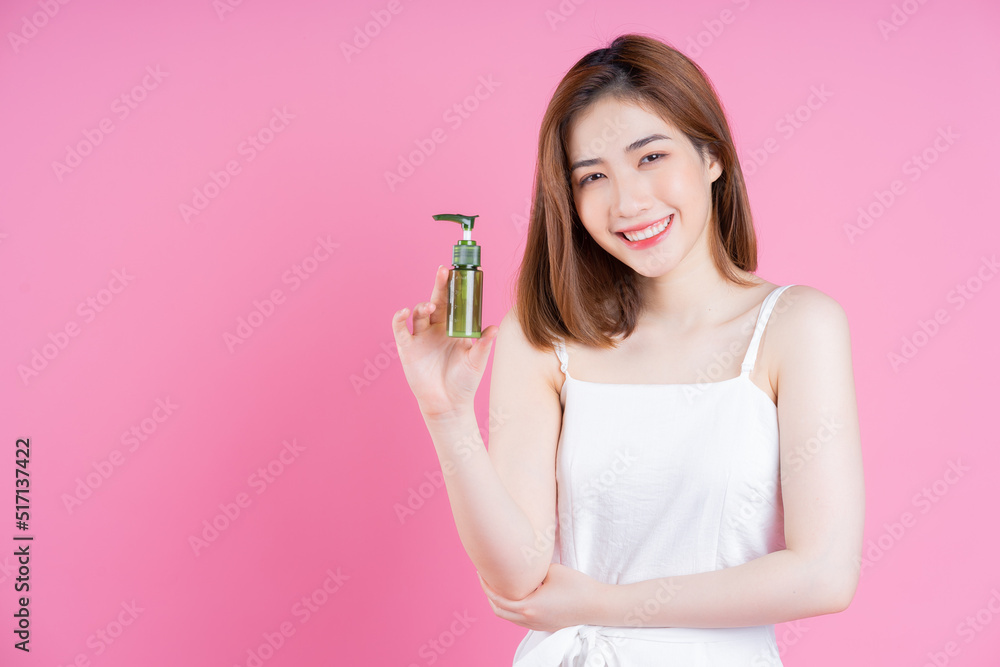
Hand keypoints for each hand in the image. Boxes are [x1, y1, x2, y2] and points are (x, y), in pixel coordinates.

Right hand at [391, 265, 498, 418]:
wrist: (449, 405)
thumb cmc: (464, 383)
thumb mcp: (476, 362)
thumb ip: (484, 345)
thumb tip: (495, 328)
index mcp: (453, 328)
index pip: (452, 303)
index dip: (453, 288)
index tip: (458, 273)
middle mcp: (436, 329)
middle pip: (435, 301)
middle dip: (438, 286)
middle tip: (443, 271)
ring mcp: (421, 338)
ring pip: (419, 313)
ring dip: (422, 306)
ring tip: (429, 307)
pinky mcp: (408, 349)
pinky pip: (401, 330)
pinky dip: (400, 319)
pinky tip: (404, 313)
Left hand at [477, 563, 606, 631]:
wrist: (597, 605)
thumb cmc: (577, 586)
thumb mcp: (551, 570)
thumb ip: (531, 570)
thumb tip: (519, 565)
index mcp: (528, 606)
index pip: (497, 597)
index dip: (486, 584)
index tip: (481, 571)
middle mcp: (529, 619)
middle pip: (498, 610)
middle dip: (488, 594)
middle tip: (485, 577)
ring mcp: (536, 625)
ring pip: (507, 616)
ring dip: (499, 601)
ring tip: (498, 584)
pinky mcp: (544, 625)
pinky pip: (518, 619)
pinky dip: (511, 607)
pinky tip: (515, 594)